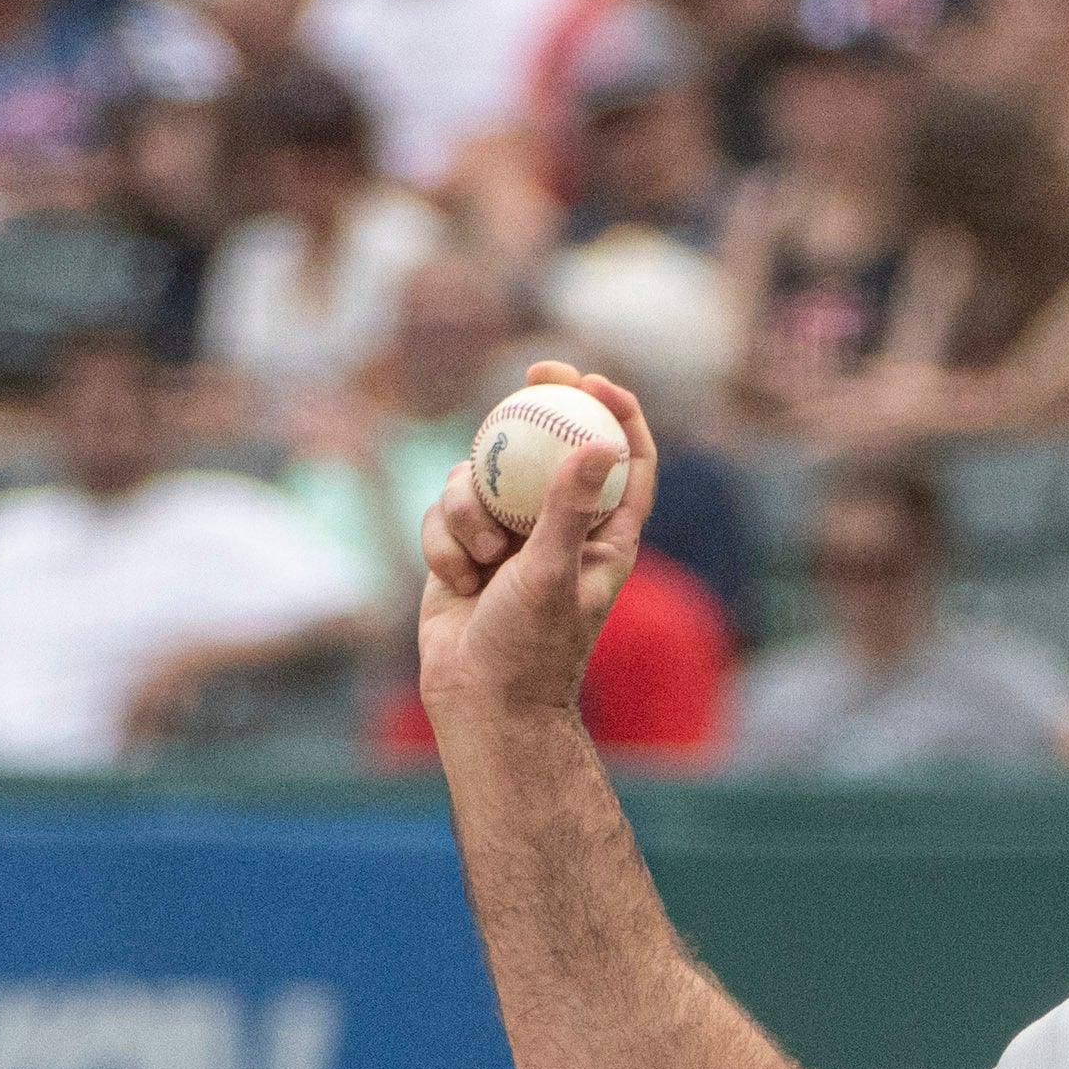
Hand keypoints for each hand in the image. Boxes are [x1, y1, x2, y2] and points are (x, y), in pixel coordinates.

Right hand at [417, 353, 655, 743]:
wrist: (479, 698)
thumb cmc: (530, 646)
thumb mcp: (552, 571)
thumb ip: (568, 507)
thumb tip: (601, 443)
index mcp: (601, 537)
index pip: (625, 463)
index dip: (618, 414)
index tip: (595, 380)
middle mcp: (556, 528)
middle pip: (550, 445)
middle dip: (540, 405)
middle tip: (533, 370)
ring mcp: (507, 535)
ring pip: (481, 475)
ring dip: (470, 508)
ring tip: (482, 560)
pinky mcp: (462, 545)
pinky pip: (442, 511)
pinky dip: (443, 542)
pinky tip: (456, 583)